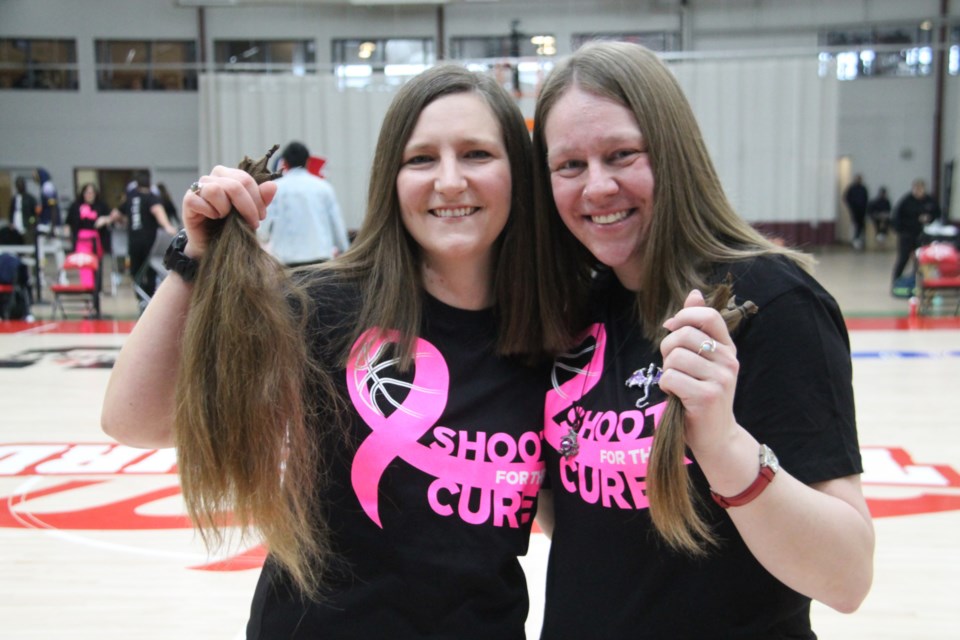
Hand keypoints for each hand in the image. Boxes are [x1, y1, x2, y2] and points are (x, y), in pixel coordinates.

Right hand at [181, 166, 277, 257]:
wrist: (212, 245)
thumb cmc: (231, 226)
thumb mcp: (250, 213)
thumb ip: (261, 199)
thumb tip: (273, 186)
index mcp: (228, 175)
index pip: (245, 179)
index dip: (257, 199)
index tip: (261, 217)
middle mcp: (212, 177)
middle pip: (235, 185)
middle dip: (248, 207)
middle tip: (251, 223)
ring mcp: (198, 188)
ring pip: (216, 190)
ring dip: (226, 208)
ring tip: (226, 217)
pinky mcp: (188, 200)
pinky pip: (199, 200)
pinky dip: (210, 212)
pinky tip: (212, 218)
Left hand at [659, 290, 739, 455]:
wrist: (717, 437)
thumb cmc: (703, 395)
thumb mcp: (704, 360)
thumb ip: (697, 329)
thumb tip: (694, 294)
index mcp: (728, 348)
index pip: (709, 316)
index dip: (684, 316)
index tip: (672, 328)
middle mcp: (728, 361)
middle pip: (683, 335)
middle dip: (667, 348)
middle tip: (673, 367)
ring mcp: (720, 379)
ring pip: (674, 357)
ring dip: (666, 370)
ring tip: (677, 383)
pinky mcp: (707, 396)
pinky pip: (670, 378)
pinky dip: (666, 386)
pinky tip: (676, 395)